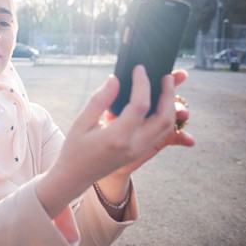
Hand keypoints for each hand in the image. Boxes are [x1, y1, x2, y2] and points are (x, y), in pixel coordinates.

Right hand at [36, 66, 192, 218]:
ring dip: (171, 105)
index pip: (139, 106)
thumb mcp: (81, 122)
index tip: (139, 68)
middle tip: (166, 75)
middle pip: (163, 117)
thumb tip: (115, 79)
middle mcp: (133, 146)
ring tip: (167, 86)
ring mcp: (139, 151)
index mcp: (116, 137)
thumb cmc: (75, 148)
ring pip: (167, 127)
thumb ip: (100, 100)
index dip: (142, 84)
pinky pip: (161, 134)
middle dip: (168, 94)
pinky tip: (160, 102)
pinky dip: (166, 116)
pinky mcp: (140, 153)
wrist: (75, 176)